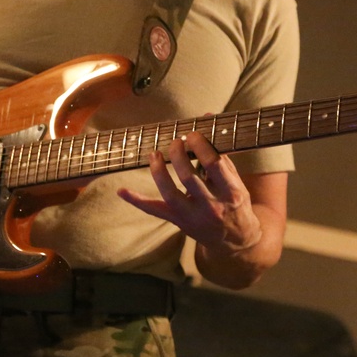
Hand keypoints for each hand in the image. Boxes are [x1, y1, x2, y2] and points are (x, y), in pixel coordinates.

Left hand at [118, 130, 261, 254]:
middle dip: (178, 154)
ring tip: (154, 154)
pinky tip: (121, 190)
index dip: (200, 145)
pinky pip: (154, 210)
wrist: (236, 239)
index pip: (213, 163)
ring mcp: (193, 216)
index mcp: (230, 192)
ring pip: (170, 193)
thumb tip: (207, 117)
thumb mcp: (235, 179)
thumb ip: (220, 151)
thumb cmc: (235, 202)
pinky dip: (137, 200)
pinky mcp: (179, 222)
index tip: (192, 134)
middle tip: (175, 142)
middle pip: (188, 177)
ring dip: (158, 171)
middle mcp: (212, 206)